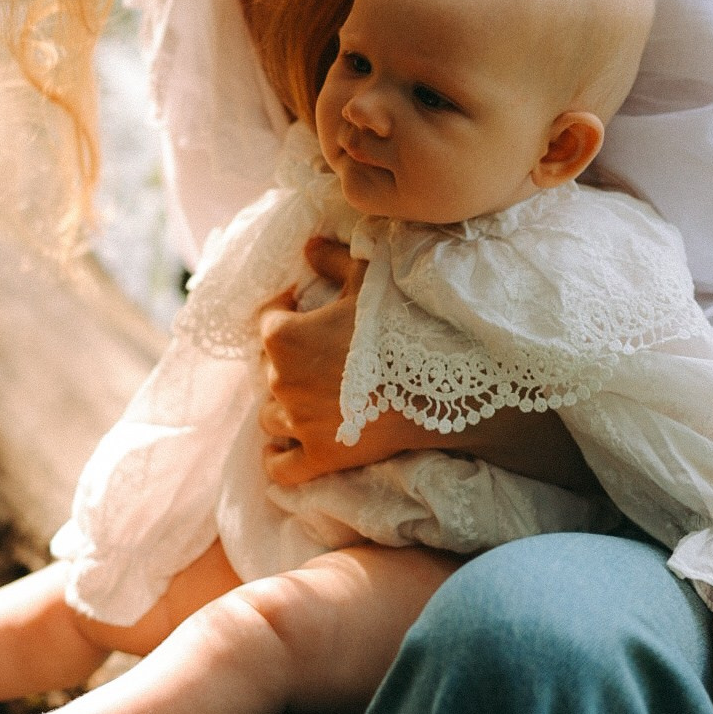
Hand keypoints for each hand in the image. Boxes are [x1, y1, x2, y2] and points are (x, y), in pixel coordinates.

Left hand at [258, 237, 599, 491]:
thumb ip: (333, 260)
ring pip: (271, 415)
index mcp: (283, 336)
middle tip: (322, 351)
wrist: (444, 380)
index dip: (287, 311)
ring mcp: (299, 424)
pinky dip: (279, 457)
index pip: (267, 320)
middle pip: (269, 369)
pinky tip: (285, 447)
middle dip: (289, 359)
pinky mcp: (321, 458)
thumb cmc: (405, 322)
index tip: (306, 308)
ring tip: (313, 395)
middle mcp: (280, 382)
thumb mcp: (370, 278)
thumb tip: (309, 246)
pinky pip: (281, 466)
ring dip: (286, 405)